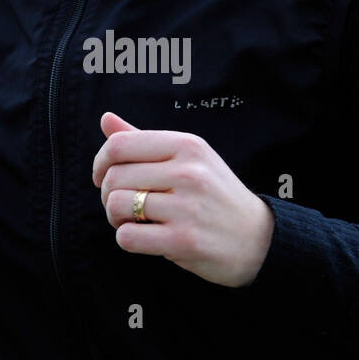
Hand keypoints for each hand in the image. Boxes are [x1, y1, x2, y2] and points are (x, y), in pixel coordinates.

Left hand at [92, 111, 274, 287]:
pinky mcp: (183, 241)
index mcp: (188, 146)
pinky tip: (145, 238)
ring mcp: (187, 208)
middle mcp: (188, 172)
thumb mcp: (188, 159)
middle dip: (108, 195)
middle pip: (115, 177)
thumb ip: (144, 140)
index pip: (120, 145)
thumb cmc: (214, 195)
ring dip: (116, 218)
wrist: (258, 238)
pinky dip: (127, 239)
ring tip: (134, 221)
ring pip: (116, 206)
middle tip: (123, 206)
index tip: (102, 177)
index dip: (100, 162)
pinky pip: (127, 237)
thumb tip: (105, 118)